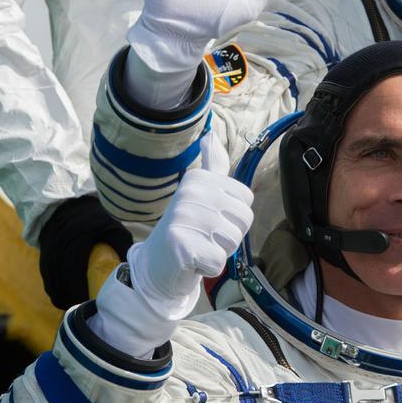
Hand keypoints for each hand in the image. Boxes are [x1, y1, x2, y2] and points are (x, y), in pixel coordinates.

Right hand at [38, 194, 132, 308]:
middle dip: (71, 294)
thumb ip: (122, 245)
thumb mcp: (113, 226)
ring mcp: (50, 248)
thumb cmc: (96, 218)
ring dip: (61, 294)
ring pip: (51, 278)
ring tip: (74, 306)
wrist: (69, 206)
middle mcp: (61, 243)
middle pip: (61, 276)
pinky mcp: (44, 253)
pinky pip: (46, 275)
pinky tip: (62, 298)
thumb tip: (135, 269)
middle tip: (84, 306)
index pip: (75, 265)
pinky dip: (54, 289)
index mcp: (79, 236)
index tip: (90, 299)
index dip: (79, 285)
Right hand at [127, 168, 252, 312]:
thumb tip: (211, 134)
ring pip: (233, 241)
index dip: (233, 217)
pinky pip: (218, 261)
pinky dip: (208, 268)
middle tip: (204, 237)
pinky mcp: (181, 246)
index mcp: (199, 178)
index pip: (246, 200)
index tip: (210, 219)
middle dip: (229, 236)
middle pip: (243, 220)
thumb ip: (212, 166)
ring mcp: (184, 217)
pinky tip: (192, 262)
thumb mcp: (199, 193)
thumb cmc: (186, 229)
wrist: (155, 265)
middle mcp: (191, 192)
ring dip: (219, 251)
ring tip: (198, 247)